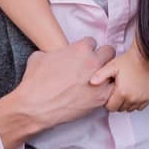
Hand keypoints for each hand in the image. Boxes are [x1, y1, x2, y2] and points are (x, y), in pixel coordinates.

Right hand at [0, 38, 114, 148]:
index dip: (86, 49)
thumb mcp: (40, 56)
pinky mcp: (100, 98)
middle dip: (102, 58)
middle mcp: (93, 62)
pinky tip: (99, 93)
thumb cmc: (35, 82)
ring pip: (113, 72)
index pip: (92, 42)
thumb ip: (55, 51)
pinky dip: (107, 91)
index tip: (82, 56)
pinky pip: (113, 90)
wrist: (35, 106)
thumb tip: (56, 54)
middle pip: (108, 53)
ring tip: (98, 80)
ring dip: (106, 74)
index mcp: (80, 49)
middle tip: (93, 66)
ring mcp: (99, 80)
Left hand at [93, 45, 148, 112]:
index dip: (108, 102)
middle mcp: (132, 98)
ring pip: (130, 109)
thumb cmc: (129, 60)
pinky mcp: (148, 96)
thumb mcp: (111, 66)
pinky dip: (136, 103)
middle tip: (117, 92)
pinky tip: (133, 94)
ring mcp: (141, 98)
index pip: (111, 107)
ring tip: (125, 92)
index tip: (110, 94)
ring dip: (126, 103)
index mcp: (122, 92)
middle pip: (120, 109)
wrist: (144, 56)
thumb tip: (92, 82)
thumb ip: (100, 75)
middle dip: (117, 102)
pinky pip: (140, 107)